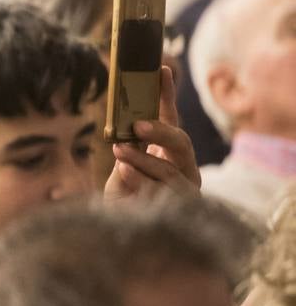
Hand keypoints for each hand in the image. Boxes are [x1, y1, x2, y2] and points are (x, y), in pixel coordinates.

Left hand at [105, 65, 201, 202]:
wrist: (125, 235)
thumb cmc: (125, 198)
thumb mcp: (122, 170)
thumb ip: (128, 152)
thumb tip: (127, 135)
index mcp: (170, 151)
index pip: (170, 118)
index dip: (166, 95)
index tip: (159, 69)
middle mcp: (184, 167)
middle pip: (181, 143)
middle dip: (160, 132)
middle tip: (137, 125)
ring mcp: (185, 188)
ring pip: (169, 168)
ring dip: (143, 158)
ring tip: (119, 151)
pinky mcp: (180, 209)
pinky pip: (160, 191)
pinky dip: (140, 180)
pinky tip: (125, 174)